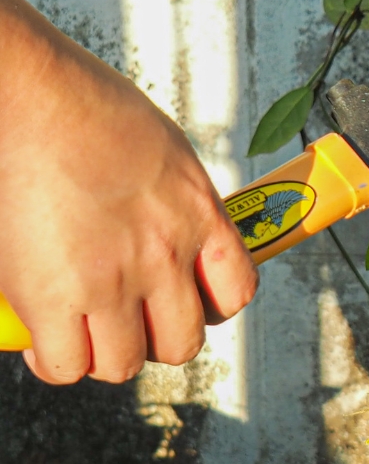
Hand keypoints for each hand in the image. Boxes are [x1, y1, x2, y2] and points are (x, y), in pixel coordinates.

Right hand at [0, 0, 257, 383]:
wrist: (37, 97)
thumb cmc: (92, 108)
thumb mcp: (167, 152)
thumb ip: (177, 201)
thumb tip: (172, 226)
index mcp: (201, 215)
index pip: (235, 292)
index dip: (210, 308)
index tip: (187, 301)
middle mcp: (166, 254)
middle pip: (181, 343)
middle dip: (156, 338)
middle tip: (130, 319)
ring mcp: (111, 280)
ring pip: (122, 363)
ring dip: (105, 353)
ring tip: (85, 327)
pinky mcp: (51, 297)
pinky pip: (65, 365)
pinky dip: (55, 359)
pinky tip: (46, 333)